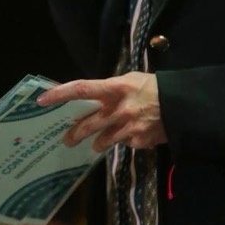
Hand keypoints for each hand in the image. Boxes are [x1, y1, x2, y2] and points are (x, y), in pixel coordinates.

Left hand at [38, 72, 166, 151]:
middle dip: (74, 133)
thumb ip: (111, 90)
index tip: (42, 100)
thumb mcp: (131, 80)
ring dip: (96, 143)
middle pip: (86, 124)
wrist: (182, 106)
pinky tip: (131, 135)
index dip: (60, 94)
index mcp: (115, 88)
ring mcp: (127, 127)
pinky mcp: (137, 141)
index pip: (81, 89)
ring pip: (102, 141)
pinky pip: (123, 143)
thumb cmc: (153, 88)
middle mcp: (118, 108)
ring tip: (94, 143)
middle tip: (66, 138)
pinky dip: (123, 140)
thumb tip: (92, 98)